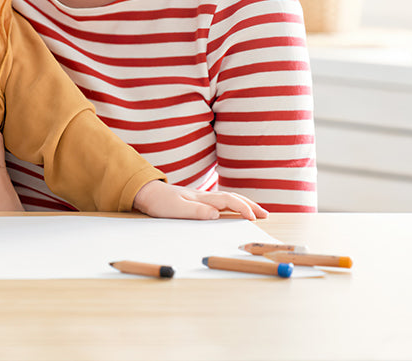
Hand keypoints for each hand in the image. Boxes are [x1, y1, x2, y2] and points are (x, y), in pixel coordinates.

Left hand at [133, 180, 269, 220]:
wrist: (146, 193)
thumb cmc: (160, 202)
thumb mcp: (176, 209)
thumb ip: (195, 211)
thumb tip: (216, 214)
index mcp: (202, 197)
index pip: (228, 200)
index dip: (242, 208)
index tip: (253, 218)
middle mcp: (204, 196)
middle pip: (232, 198)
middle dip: (250, 205)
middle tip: (265, 215)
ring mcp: (202, 198)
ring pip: (228, 199)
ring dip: (243, 205)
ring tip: (256, 213)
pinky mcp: (197, 201)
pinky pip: (221, 202)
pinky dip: (233, 206)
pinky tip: (235, 211)